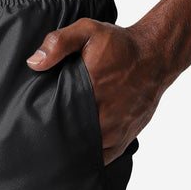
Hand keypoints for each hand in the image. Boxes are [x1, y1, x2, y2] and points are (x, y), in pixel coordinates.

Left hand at [26, 17, 168, 163]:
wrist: (156, 55)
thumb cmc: (121, 45)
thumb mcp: (88, 31)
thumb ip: (59, 43)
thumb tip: (34, 63)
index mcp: (91, 91)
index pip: (59, 119)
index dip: (45, 126)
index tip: (34, 126)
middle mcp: (105, 115)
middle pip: (72, 139)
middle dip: (56, 142)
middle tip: (40, 142)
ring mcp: (117, 130)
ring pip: (87, 152)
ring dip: (72, 151)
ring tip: (56, 150)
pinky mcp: (126, 137)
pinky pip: (104, 157)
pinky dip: (91, 158)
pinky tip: (78, 153)